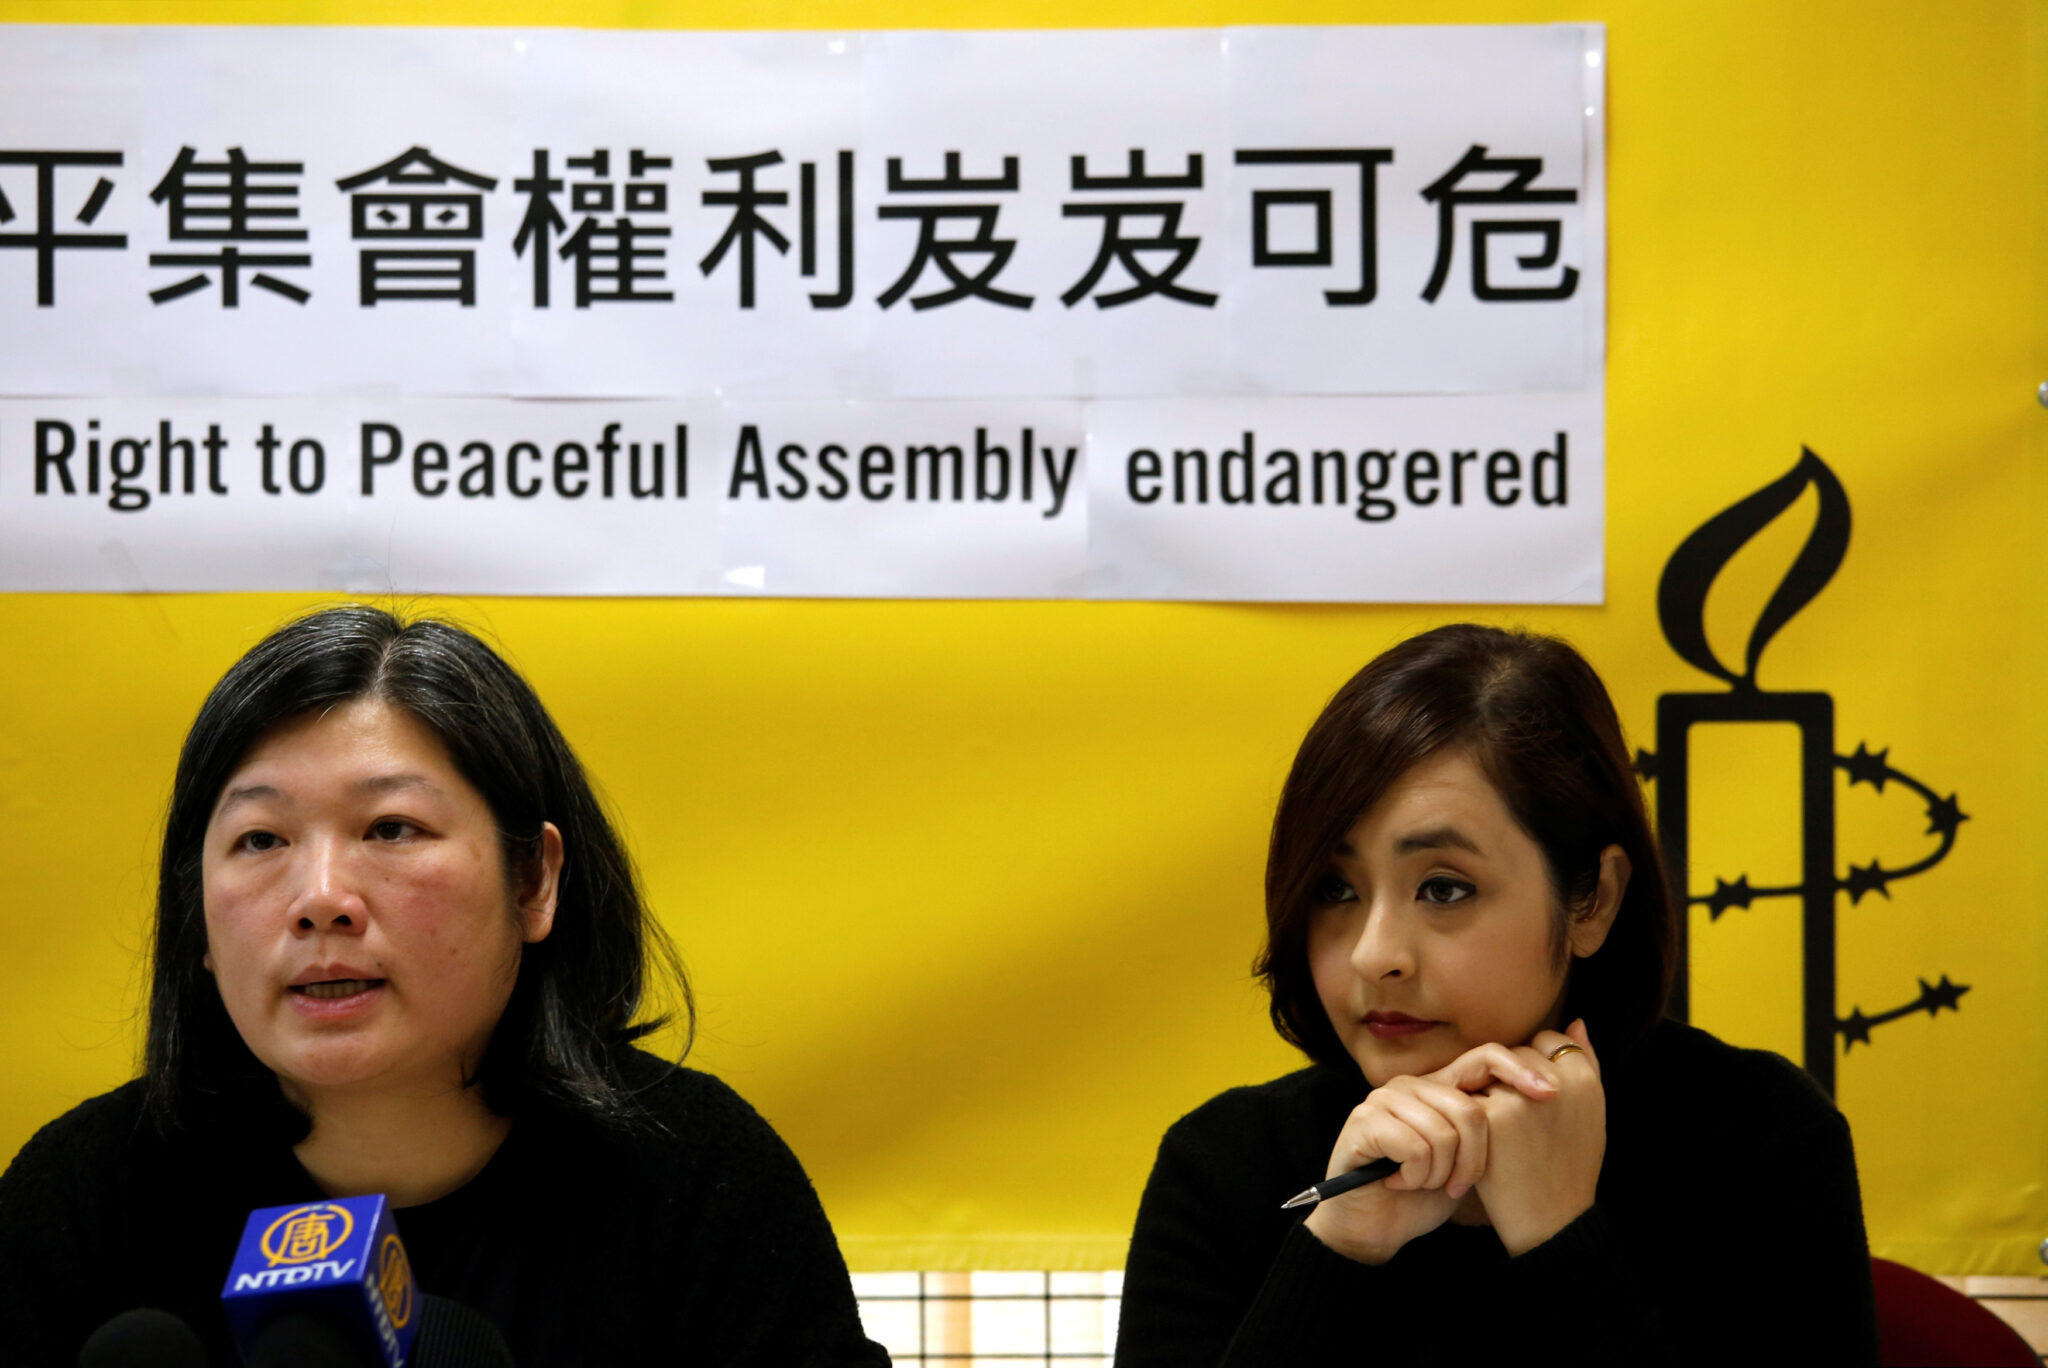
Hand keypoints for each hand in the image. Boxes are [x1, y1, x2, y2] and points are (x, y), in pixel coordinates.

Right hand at [1304, 1043, 1558, 1264]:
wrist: (1373, 1227)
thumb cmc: (1424, 1194)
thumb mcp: (1468, 1161)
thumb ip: (1491, 1130)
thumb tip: (1547, 1102)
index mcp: (1440, 1086)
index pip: (1485, 1057)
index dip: (1519, 1071)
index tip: (1550, 1095)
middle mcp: (1412, 1084)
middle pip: (1470, 1110)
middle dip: (1474, 1162)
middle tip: (1457, 1186)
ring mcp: (1384, 1099)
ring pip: (1443, 1134)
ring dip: (1439, 1174)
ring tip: (1422, 1182)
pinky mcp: (1364, 1122)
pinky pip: (1414, 1148)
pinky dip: (1415, 1177)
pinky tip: (1400, 1183)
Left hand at [1474, 1019, 1606, 1255]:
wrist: (1551, 1221)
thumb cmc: (1570, 1167)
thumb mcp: (1592, 1113)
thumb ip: (1585, 1063)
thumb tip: (1575, 1020)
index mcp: (1585, 1078)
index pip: (1548, 1040)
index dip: (1536, 1069)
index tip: (1535, 1101)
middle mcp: (1556, 1081)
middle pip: (1516, 1054)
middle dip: (1511, 1081)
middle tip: (1520, 1125)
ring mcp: (1521, 1096)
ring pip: (1490, 1071)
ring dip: (1490, 1093)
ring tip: (1507, 1135)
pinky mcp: (1490, 1116)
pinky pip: (1470, 1094)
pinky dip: (1472, 1114)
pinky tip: (1485, 1141)